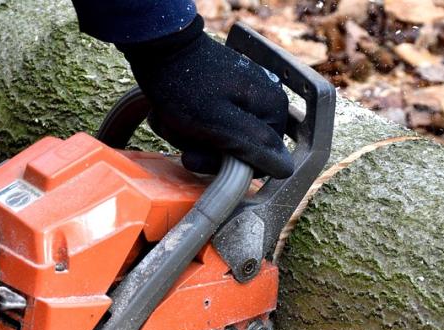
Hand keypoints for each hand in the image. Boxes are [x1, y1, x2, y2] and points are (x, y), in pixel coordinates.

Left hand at [118, 16, 293, 178]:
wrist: (156, 47)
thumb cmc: (185, 88)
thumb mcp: (220, 124)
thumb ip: (256, 147)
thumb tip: (287, 169)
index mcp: (273, 108)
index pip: (260, 161)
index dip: (228, 165)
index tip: (197, 155)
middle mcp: (264, 101)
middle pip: (238, 150)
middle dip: (203, 149)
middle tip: (180, 135)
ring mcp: (243, 96)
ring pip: (219, 140)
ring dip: (189, 138)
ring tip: (171, 120)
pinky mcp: (223, 94)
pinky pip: (208, 124)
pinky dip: (186, 125)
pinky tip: (171, 115)